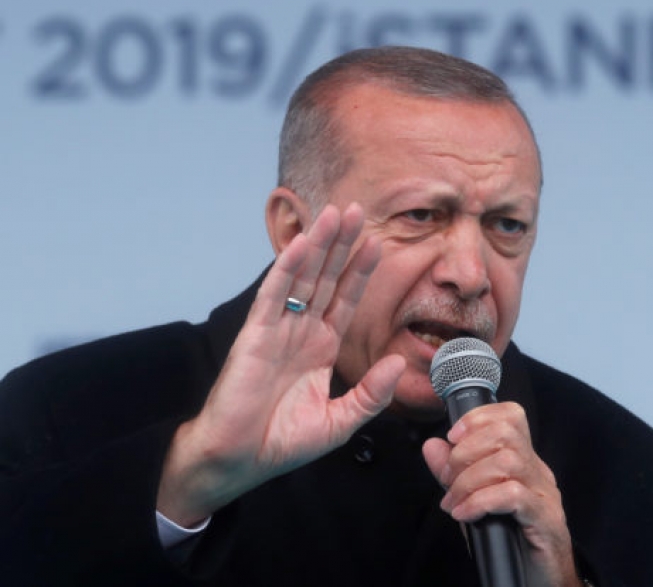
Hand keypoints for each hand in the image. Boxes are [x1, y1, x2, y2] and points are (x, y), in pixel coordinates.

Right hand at [157, 203, 405, 525]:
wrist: (240, 459)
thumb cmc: (283, 441)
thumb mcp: (340, 421)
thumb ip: (370, 394)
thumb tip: (396, 363)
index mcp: (321, 348)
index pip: (344, 300)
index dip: (359, 271)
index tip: (377, 242)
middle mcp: (301, 332)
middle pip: (325, 278)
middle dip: (342, 245)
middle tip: (356, 210)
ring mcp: (278, 330)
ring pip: (301, 278)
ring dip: (318, 245)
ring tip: (335, 214)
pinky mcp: (255, 335)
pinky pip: (274, 295)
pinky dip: (287, 269)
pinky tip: (303, 245)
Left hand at [422, 402, 580, 586]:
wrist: (538, 582)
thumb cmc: (507, 542)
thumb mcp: (473, 501)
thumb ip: (453, 473)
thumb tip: (432, 445)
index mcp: (522, 460)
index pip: (510, 415)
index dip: (478, 417)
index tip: (451, 437)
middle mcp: (537, 471)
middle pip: (506, 432)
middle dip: (466, 451)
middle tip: (448, 478)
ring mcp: (544, 494)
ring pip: (507, 461)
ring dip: (469, 479)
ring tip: (454, 501)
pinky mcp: (546, 519)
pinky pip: (513, 495)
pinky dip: (481, 501)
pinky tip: (465, 514)